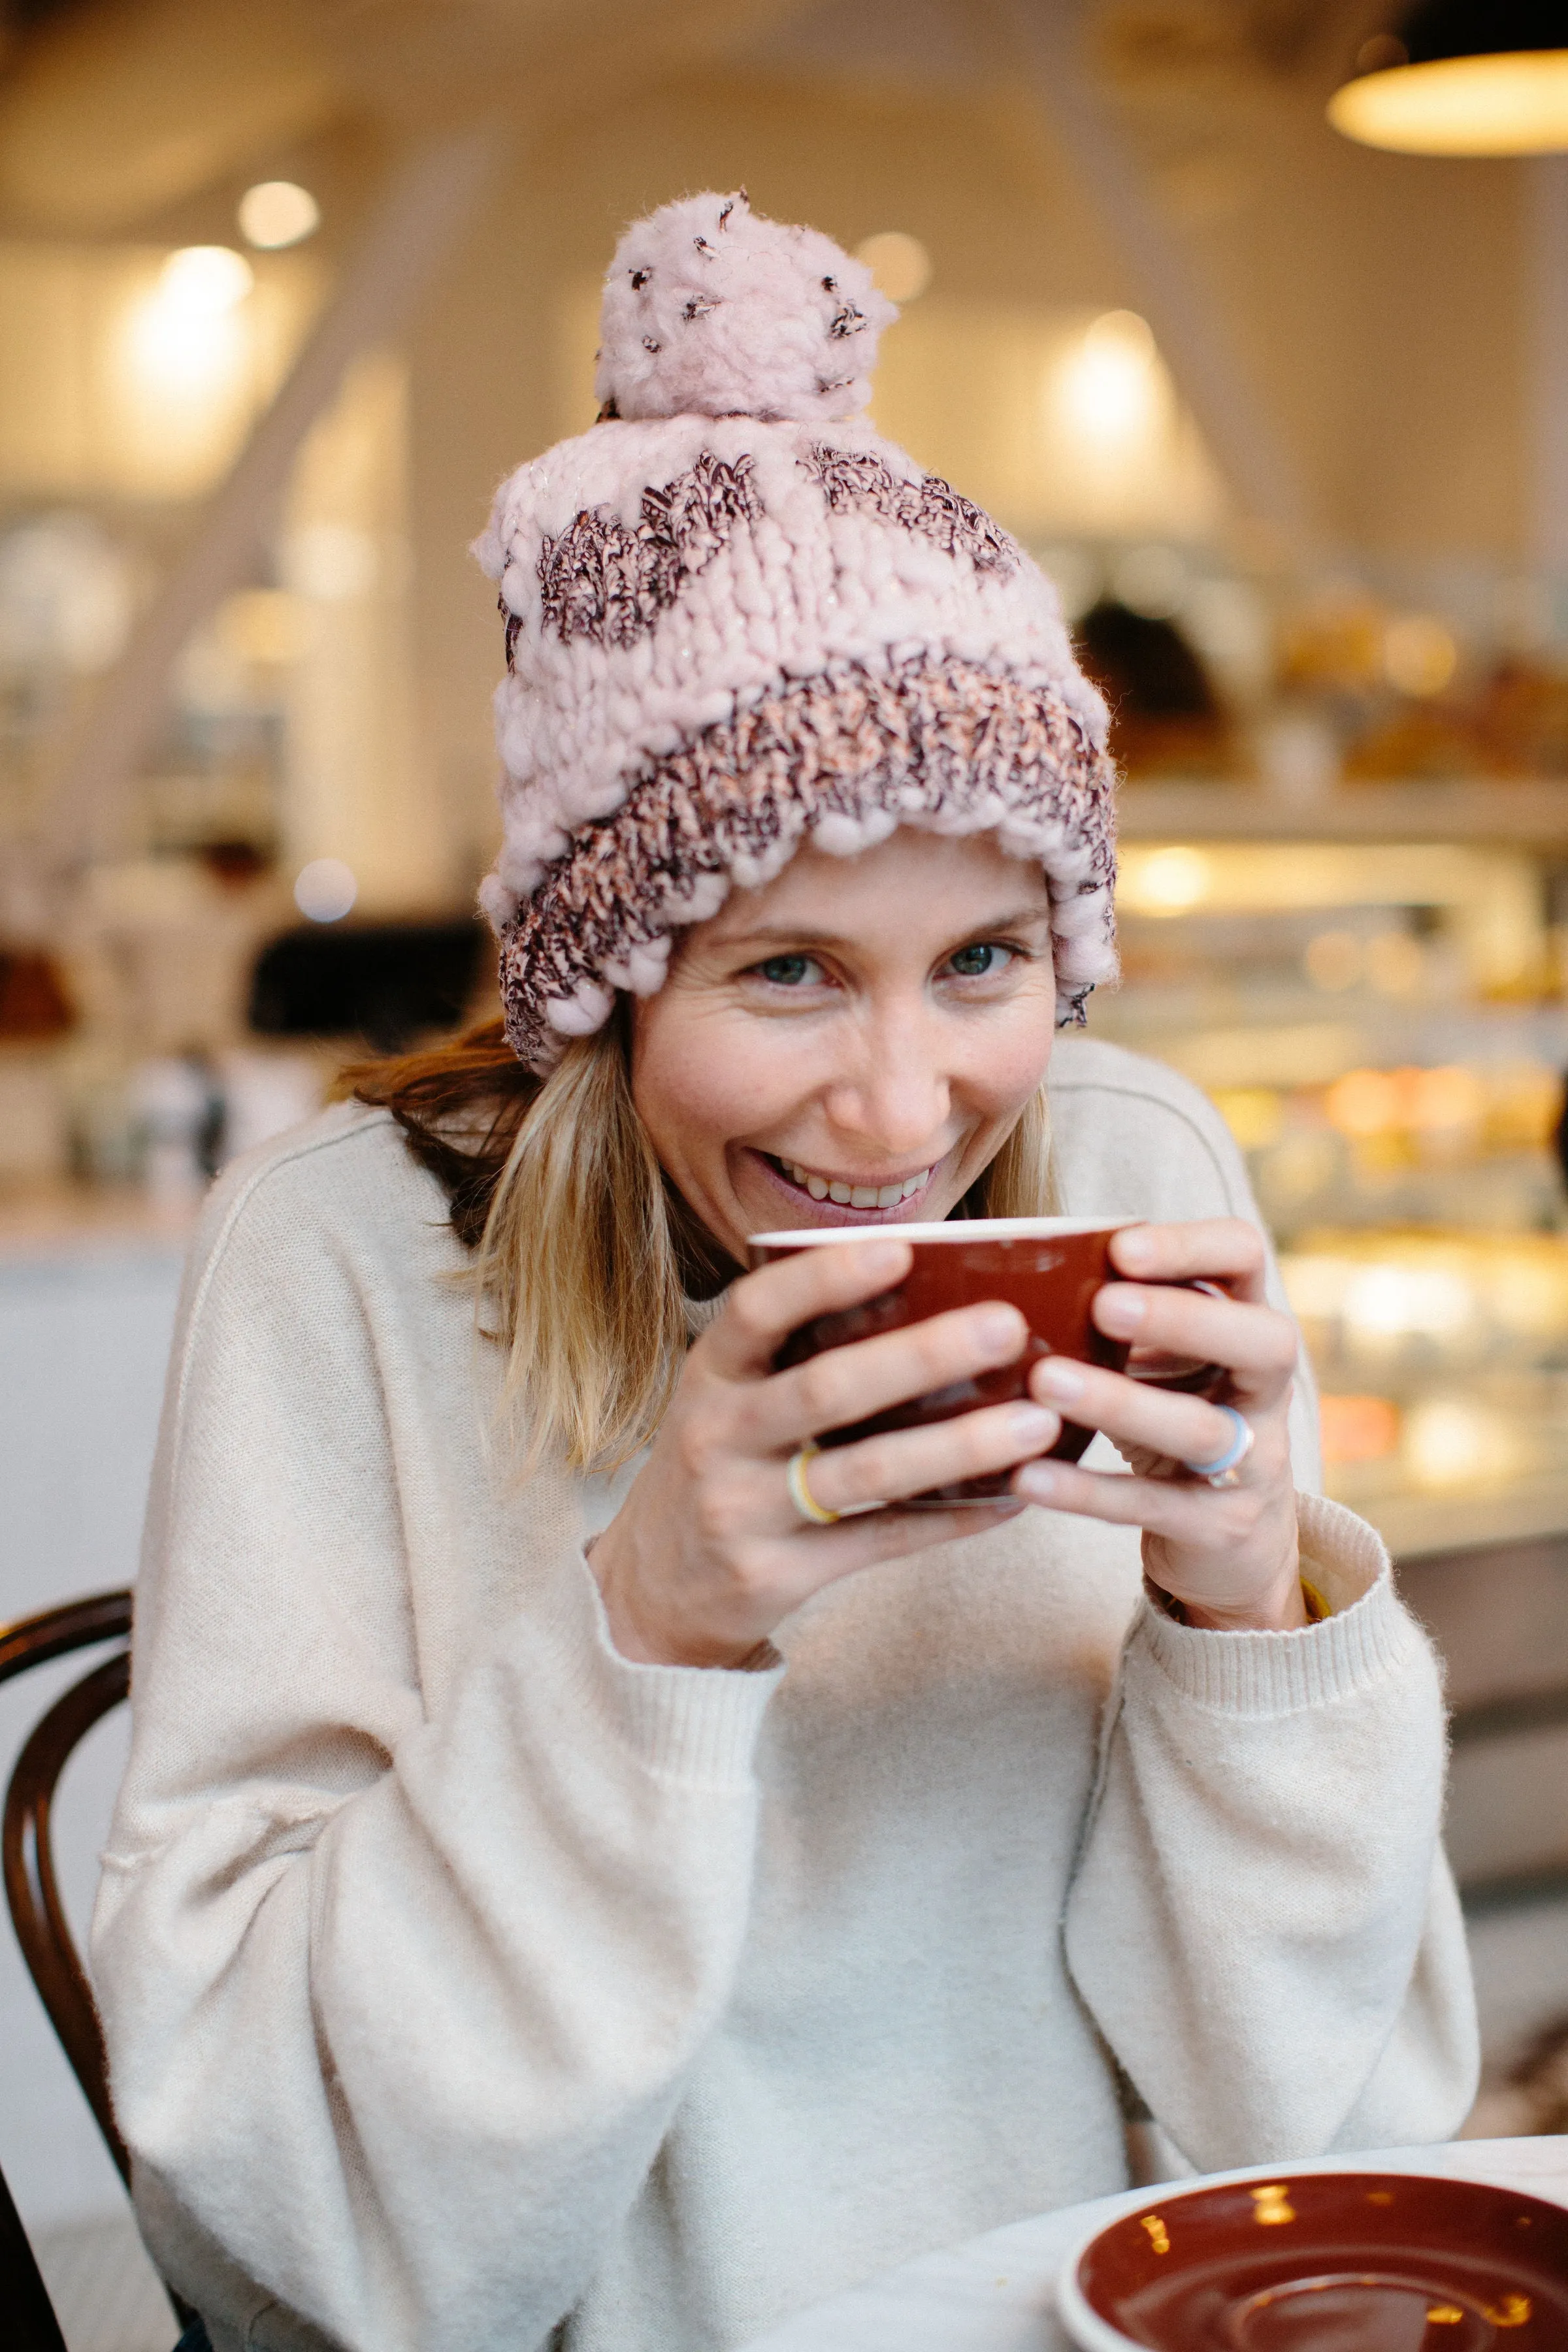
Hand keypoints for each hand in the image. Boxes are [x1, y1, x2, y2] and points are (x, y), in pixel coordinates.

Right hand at [589, 1237, 1061, 1668]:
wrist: (652, 1587)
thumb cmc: (719, 1461)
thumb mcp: (728, 1395)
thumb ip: (796, 1349)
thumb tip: (924, 1279)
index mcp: (710, 1374)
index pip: (758, 1310)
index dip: (827, 1277)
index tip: (904, 1248)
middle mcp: (718, 1436)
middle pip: (827, 1389)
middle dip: (923, 1355)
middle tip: (1007, 1325)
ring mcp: (743, 1510)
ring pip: (865, 1471)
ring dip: (959, 1445)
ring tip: (1038, 1422)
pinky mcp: (775, 1574)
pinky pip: (879, 1542)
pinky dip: (949, 1520)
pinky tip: (1009, 1500)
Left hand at [1012, 1219, 1305, 1632]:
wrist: (1233, 1543)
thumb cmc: (1174, 1419)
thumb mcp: (1162, 1359)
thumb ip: (1119, 1313)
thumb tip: (1020, 1263)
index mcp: (1246, 1324)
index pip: (1245, 1258)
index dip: (1193, 1246)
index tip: (1122, 1246)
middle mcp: (1264, 1389)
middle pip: (1261, 1342)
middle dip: (1182, 1319)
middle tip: (1103, 1306)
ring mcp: (1254, 1463)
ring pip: (1199, 1429)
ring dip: (1120, 1401)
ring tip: (1045, 1382)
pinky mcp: (1220, 1528)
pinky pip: (1153, 1505)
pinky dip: (1088, 1490)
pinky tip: (1028, 1476)